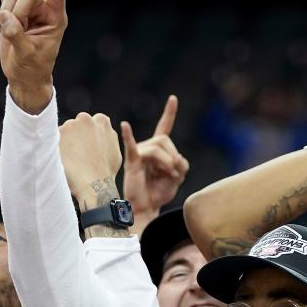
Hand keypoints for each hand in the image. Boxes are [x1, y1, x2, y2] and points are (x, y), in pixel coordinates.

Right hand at [0, 0, 68, 112]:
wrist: (23, 74)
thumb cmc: (32, 67)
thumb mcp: (27, 55)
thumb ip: (17, 36)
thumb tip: (6, 18)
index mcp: (56, 18)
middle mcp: (44, 10)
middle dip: (17, 10)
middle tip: (16, 30)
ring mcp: (28, 9)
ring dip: (6, 11)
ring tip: (11, 30)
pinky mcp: (12, 11)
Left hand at [58, 113, 122, 204]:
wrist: (94, 183)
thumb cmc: (106, 170)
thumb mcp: (114, 149)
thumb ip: (107, 137)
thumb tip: (101, 133)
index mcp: (102, 121)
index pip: (90, 122)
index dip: (87, 134)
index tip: (85, 145)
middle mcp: (86, 119)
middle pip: (76, 124)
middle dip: (75, 135)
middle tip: (76, 153)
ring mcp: (70, 125)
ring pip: (63, 132)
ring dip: (64, 142)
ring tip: (70, 160)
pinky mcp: (56, 135)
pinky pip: (51, 140)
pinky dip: (55, 148)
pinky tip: (62, 160)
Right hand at [122, 95, 189, 228]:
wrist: (147, 207)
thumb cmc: (159, 192)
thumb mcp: (178, 177)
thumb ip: (181, 164)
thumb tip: (176, 157)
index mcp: (158, 149)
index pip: (164, 127)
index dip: (169, 113)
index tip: (173, 98)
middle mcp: (148, 147)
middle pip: (166, 140)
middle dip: (174, 157)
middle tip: (174, 174)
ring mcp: (139, 153)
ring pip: (158, 148)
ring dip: (168, 163)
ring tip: (166, 176)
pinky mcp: (132, 161)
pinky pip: (131, 146)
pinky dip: (128, 135)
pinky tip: (124, 125)